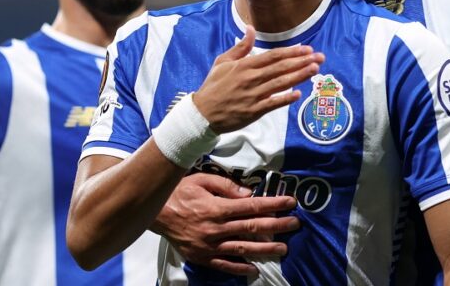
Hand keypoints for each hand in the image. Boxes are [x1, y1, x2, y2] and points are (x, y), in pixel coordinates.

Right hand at [155, 173, 300, 276]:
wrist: (155, 212)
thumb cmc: (180, 192)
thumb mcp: (202, 180)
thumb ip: (227, 186)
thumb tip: (249, 193)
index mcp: (218, 208)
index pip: (252, 206)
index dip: (273, 204)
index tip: (290, 203)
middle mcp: (216, 228)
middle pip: (252, 227)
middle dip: (277, 226)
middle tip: (295, 224)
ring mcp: (209, 245)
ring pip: (242, 248)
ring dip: (265, 249)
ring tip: (283, 249)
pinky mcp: (202, 257)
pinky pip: (224, 264)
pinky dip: (239, 268)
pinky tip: (254, 269)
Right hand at [193, 27, 323, 133]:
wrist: (202, 113)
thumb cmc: (213, 86)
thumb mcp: (222, 62)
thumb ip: (240, 47)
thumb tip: (250, 28)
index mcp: (244, 66)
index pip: (273, 56)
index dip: (291, 52)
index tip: (306, 49)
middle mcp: (251, 79)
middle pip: (281, 68)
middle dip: (302, 61)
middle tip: (319, 57)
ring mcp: (254, 95)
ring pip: (281, 84)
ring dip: (299, 76)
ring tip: (314, 70)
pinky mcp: (254, 111)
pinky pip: (273, 103)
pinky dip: (286, 98)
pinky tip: (299, 93)